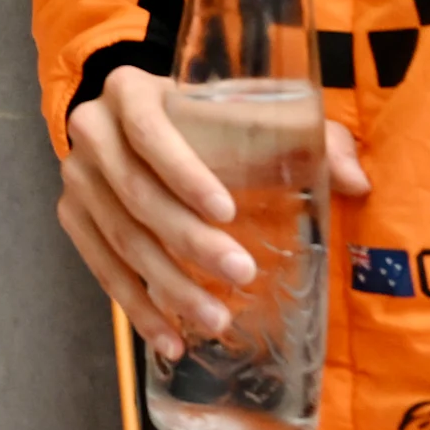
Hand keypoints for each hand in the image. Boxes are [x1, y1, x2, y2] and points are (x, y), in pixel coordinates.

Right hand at [59, 64, 369, 362]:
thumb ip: (308, 135)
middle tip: (241, 274)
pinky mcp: (72, 216)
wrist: (133, 119)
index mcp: (130, 92)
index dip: (185, 173)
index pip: (150, 132)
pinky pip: (101, 268)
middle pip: (136, 194)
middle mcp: (92, 130)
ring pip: (120, 239)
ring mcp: (77, 177)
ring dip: (167, 286)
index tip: (227, 212)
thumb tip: (357, 182)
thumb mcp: (251, 109)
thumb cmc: (205, 117)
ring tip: (215, 318)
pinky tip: (170, 338)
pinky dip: (136, 307)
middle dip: (189, 241)